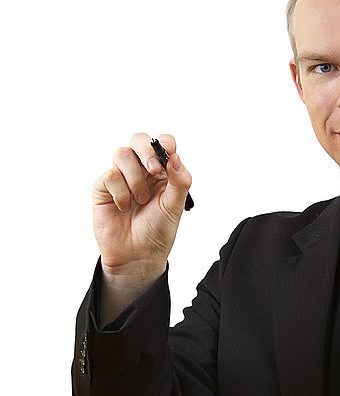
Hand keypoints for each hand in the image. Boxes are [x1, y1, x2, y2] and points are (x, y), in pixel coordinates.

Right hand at [92, 133, 192, 290]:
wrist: (137, 255)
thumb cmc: (158, 230)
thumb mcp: (175, 205)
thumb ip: (179, 180)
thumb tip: (175, 157)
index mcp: (163, 171)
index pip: (163, 143)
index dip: (164, 145)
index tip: (166, 160)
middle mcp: (142, 170)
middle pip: (138, 140)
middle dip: (146, 150)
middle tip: (154, 170)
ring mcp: (122, 177)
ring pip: (122, 154)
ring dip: (135, 178)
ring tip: (141, 200)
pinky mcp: (103, 188)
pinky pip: (109, 175)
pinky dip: (120, 192)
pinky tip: (124, 207)